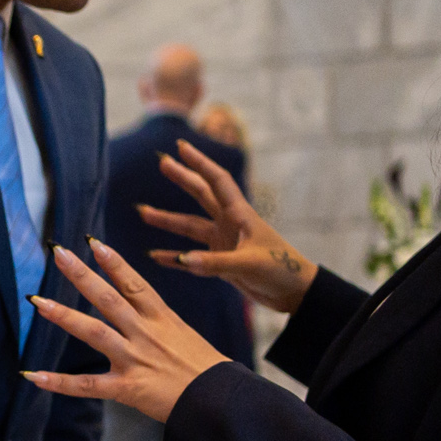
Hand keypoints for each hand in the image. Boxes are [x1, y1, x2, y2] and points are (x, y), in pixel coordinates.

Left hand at [23, 239, 234, 423]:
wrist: (222, 400)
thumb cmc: (205, 369)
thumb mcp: (183, 334)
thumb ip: (157, 322)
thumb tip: (137, 308)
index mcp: (162, 318)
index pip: (134, 283)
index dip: (113, 262)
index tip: (91, 242)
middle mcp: (145, 333)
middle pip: (109, 298)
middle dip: (82, 275)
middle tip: (58, 253)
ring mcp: (135, 359)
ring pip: (94, 332)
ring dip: (64, 316)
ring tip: (37, 302)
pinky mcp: (127, 388)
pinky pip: (87, 385)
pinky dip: (58, 382)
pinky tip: (32, 375)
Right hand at [141, 140, 315, 313]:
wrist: (296, 293)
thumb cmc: (281, 270)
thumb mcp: (249, 264)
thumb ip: (215, 263)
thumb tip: (183, 260)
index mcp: (240, 215)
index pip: (217, 181)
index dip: (199, 163)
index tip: (181, 147)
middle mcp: (230, 224)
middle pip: (201, 195)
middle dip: (182, 179)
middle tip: (162, 162)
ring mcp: (224, 242)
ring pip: (191, 227)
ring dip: (168, 220)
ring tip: (144, 212)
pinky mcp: (221, 262)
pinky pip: (192, 257)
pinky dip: (175, 258)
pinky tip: (156, 257)